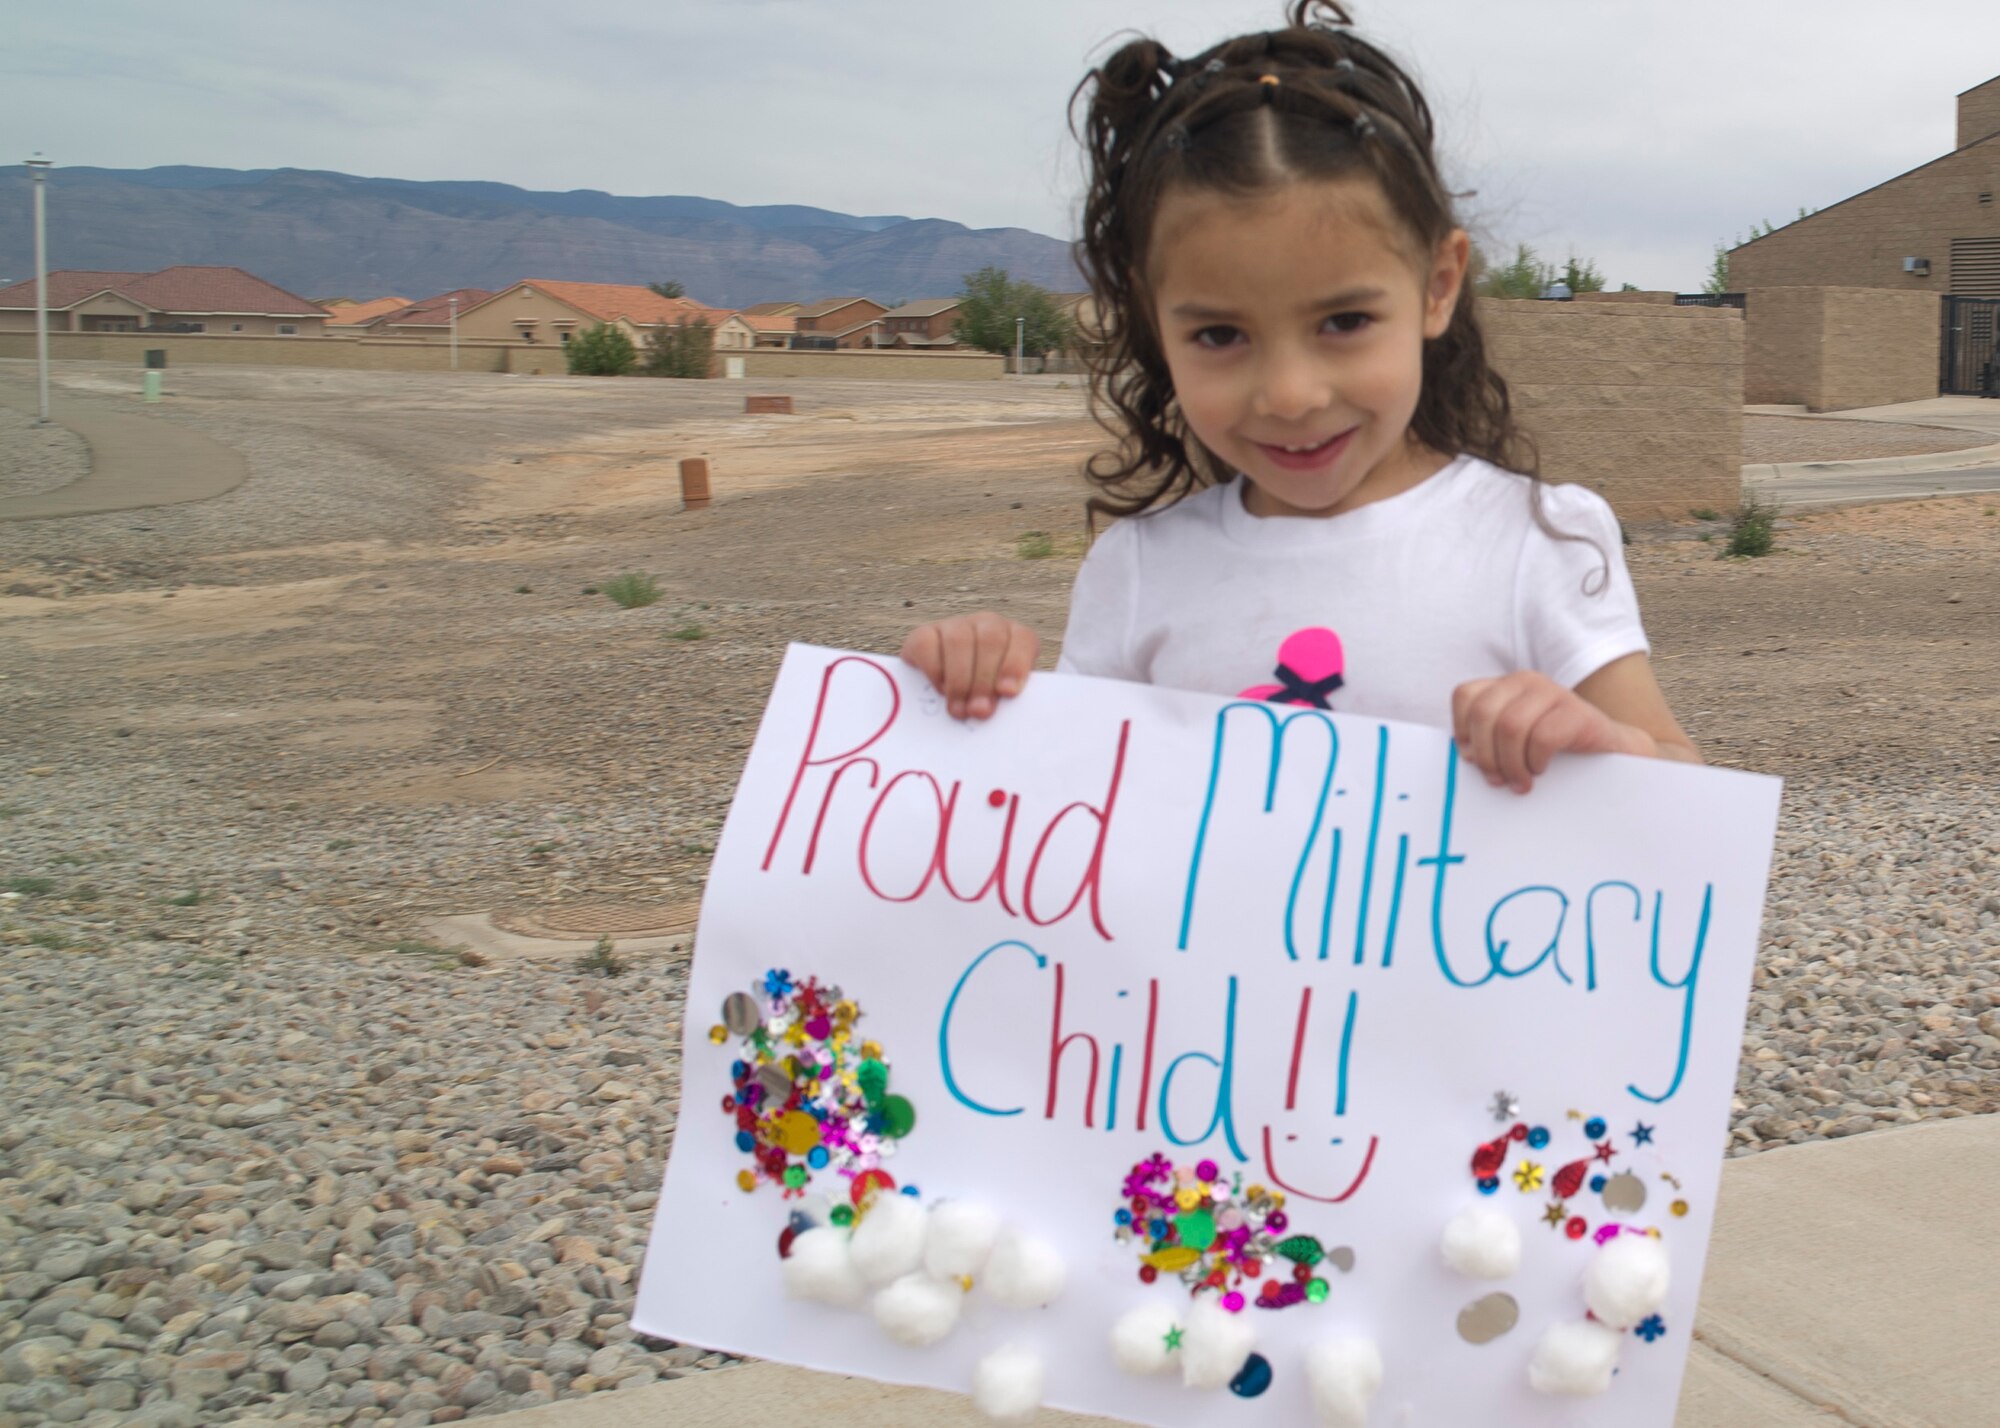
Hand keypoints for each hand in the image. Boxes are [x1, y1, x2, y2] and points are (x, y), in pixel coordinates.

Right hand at [899, 613, 1039, 719]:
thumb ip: (1007, 701)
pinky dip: (934, 670)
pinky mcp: (924, 633)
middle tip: (979, 711)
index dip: (1016, 664)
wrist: (943, 696)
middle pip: (990, 640)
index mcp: (1015, 637)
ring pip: (958, 641)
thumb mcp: (1001, 699)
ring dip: (959, 680)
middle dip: (984, 680)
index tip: (1008, 693)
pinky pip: (927, 644)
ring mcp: (955, 626)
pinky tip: (941, 690)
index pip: (1023, 640)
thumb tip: (996, 713)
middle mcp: (987, 625)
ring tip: (959, 709)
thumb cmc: (981, 700)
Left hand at [1451, 672, 1650, 794]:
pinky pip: (1542, 737)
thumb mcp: (1512, 740)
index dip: (1463, 730)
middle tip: (1497, 780)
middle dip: (1486, 754)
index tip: (1472, 758)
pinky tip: (1542, 769)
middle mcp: (1526, 681)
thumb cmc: (1551, 750)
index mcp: (1505, 685)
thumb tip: (1464, 756)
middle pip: (1484, 714)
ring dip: (1511, 764)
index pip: (1465, 696)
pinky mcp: (1577, 712)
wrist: (1607, 752)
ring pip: (1510, 727)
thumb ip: (1487, 739)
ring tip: (1521, 782)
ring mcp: (1553, 692)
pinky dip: (1536, 760)